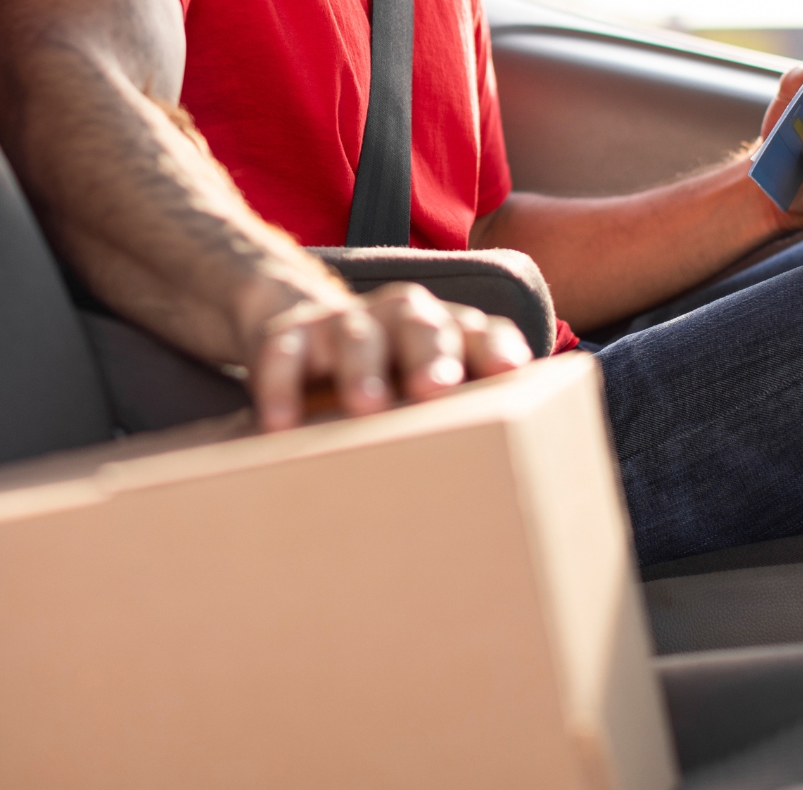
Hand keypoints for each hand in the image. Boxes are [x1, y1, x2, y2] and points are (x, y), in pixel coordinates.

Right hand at [245, 279, 531, 431]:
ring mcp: (343, 323)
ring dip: (362, 367)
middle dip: (431, 353)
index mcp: (446, 333)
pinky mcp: (289, 335)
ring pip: (356, 333)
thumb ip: (472, 418)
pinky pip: (282, 351)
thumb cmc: (388, 379)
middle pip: (421, 324)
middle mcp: (399, 319)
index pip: (479, 332)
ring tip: (367, 406)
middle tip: (436, 387)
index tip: (509, 368)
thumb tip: (523, 483)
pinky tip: (279, 422)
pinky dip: (280, 383)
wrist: (301, 328)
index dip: (493, 347)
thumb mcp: (428, 393)